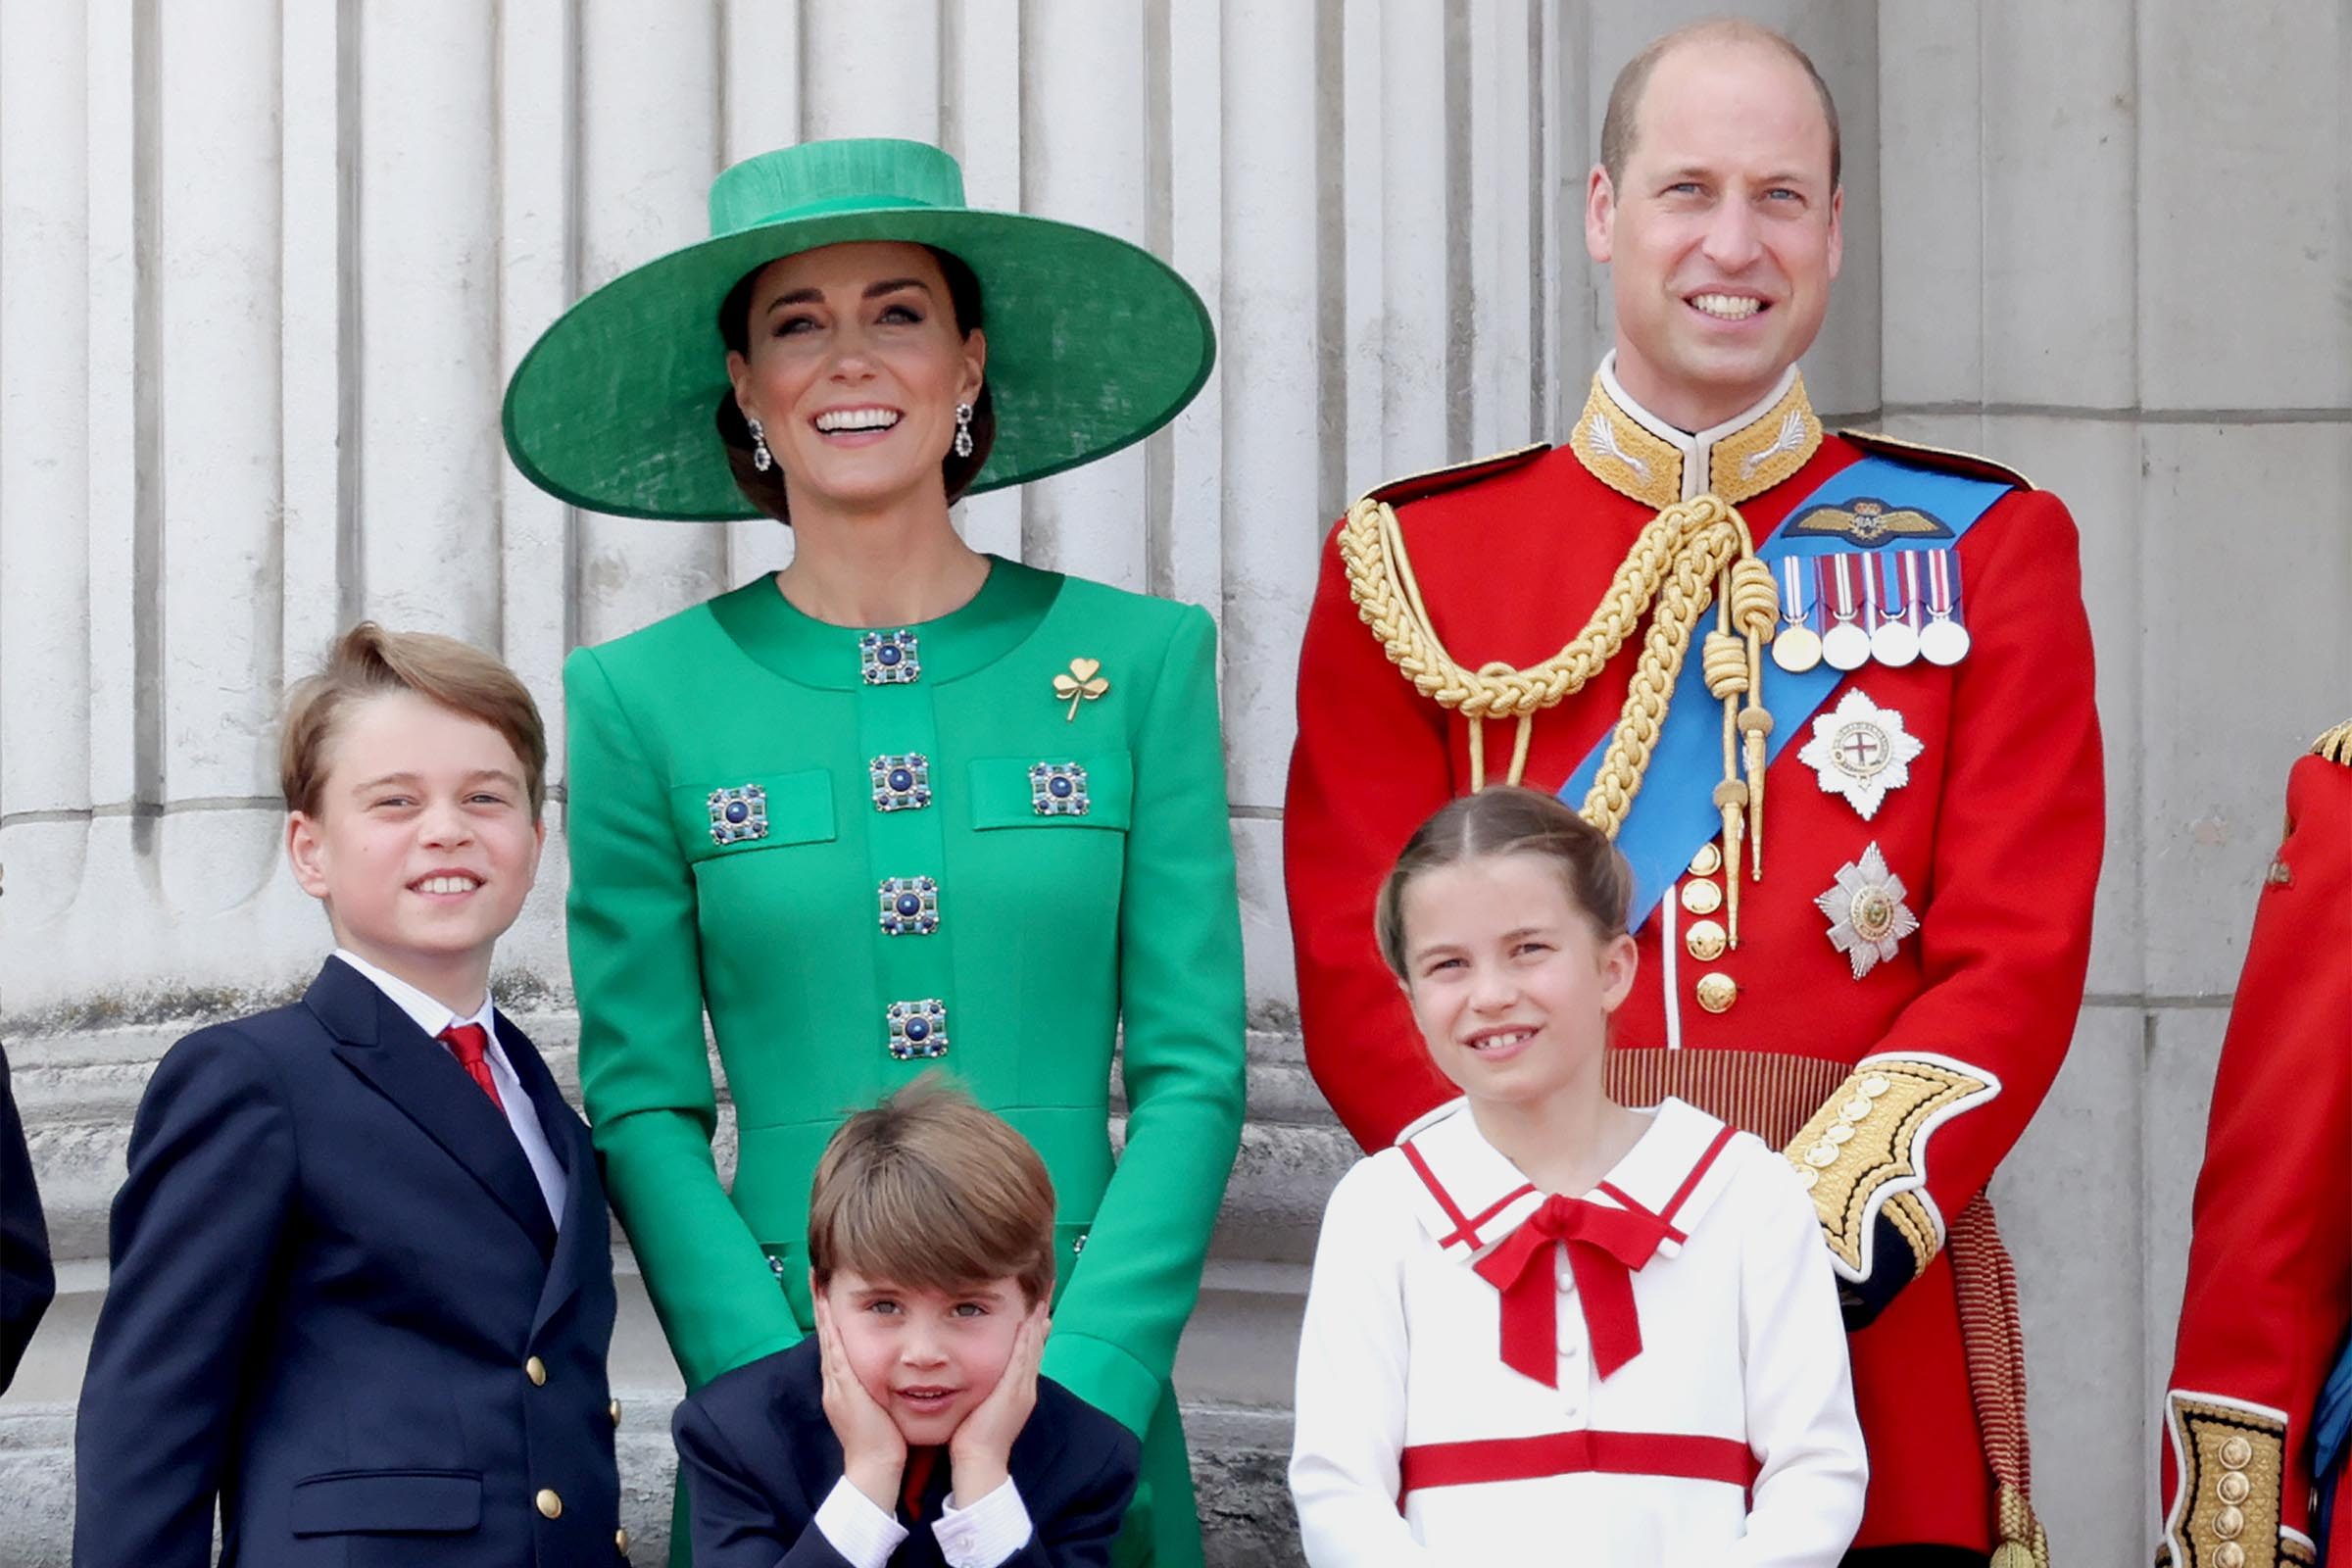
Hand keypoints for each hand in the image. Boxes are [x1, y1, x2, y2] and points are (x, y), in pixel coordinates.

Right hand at [814, 1295, 905, 1511]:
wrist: (875, 1467)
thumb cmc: (885, 1441)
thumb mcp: (880, 1405)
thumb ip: (881, 1386)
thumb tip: (895, 1370)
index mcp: (843, 1385)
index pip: (835, 1342)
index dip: (831, 1316)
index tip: (829, 1290)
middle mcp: (835, 1380)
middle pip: (826, 1333)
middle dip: (822, 1304)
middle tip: (817, 1275)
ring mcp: (836, 1382)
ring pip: (826, 1336)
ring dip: (822, 1308)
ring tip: (818, 1280)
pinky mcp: (842, 1386)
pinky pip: (832, 1348)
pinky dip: (828, 1326)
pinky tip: (828, 1304)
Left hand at [949, 1304, 1047, 1504]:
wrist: (979, 1460)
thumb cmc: (971, 1438)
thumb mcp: (980, 1407)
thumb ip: (980, 1390)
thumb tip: (969, 1378)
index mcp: (1018, 1391)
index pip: (1028, 1354)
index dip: (1032, 1331)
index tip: (1034, 1310)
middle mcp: (1025, 1387)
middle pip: (1036, 1346)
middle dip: (1039, 1321)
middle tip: (1043, 1296)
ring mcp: (1023, 1389)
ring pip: (1033, 1348)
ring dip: (1036, 1323)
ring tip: (1040, 1300)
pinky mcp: (1015, 1390)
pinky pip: (1025, 1358)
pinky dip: (1029, 1338)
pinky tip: (1029, 1320)